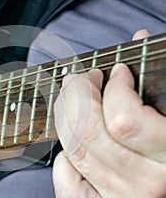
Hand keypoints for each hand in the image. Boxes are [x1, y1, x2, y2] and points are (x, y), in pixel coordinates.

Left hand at [52, 30, 165, 196]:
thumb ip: (156, 83)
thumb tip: (137, 38)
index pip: (124, 120)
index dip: (115, 88)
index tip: (116, 72)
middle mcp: (141, 184)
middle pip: (87, 131)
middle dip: (77, 93)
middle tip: (82, 78)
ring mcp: (114, 197)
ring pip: (72, 147)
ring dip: (65, 114)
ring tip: (73, 99)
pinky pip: (64, 172)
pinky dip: (64, 151)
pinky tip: (77, 140)